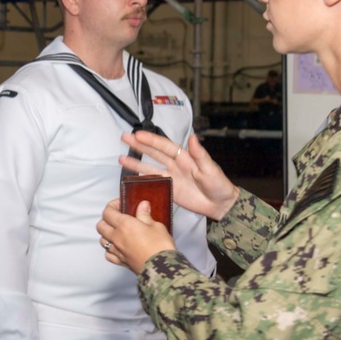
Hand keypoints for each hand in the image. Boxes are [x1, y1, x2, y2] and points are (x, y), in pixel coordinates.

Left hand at [97, 198, 175, 272]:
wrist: (162, 269)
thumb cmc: (160, 247)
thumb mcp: (156, 226)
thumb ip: (145, 215)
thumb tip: (142, 206)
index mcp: (124, 225)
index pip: (108, 212)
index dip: (112, 205)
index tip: (120, 204)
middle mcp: (117, 237)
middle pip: (101, 225)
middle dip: (106, 218)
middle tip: (117, 216)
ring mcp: (117, 250)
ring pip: (102, 240)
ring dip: (106, 234)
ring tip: (116, 231)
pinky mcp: (121, 261)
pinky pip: (108, 254)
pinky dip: (109, 249)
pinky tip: (117, 247)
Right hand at [119, 131, 239, 221]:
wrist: (220, 205)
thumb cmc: (219, 185)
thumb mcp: (211, 169)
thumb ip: (200, 155)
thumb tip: (193, 137)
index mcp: (185, 157)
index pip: (165, 146)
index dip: (151, 140)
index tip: (138, 134)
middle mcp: (175, 165)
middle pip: (154, 153)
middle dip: (139, 146)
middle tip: (125, 138)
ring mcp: (171, 177)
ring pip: (150, 167)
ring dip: (136, 162)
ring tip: (121, 158)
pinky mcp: (169, 189)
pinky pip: (152, 182)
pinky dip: (142, 178)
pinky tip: (131, 176)